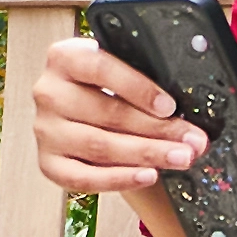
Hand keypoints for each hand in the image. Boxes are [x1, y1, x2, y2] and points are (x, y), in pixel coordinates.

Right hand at [26, 32, 199, 195]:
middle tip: (192, 140)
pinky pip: (84, 178)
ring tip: (180, 158)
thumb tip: (186, 110)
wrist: (79, 112)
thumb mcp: (120, 69)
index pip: (101, 68)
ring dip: (146, 154)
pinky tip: (148, 175)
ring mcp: (45, 130)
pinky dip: (120, 179)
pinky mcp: (48, 163)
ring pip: (100, 146)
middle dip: (157, 129)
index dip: (138, 88)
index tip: (170, 106)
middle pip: (106, 112)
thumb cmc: (105, 87)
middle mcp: (48, 92)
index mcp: (64, 58)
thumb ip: (144, 80)